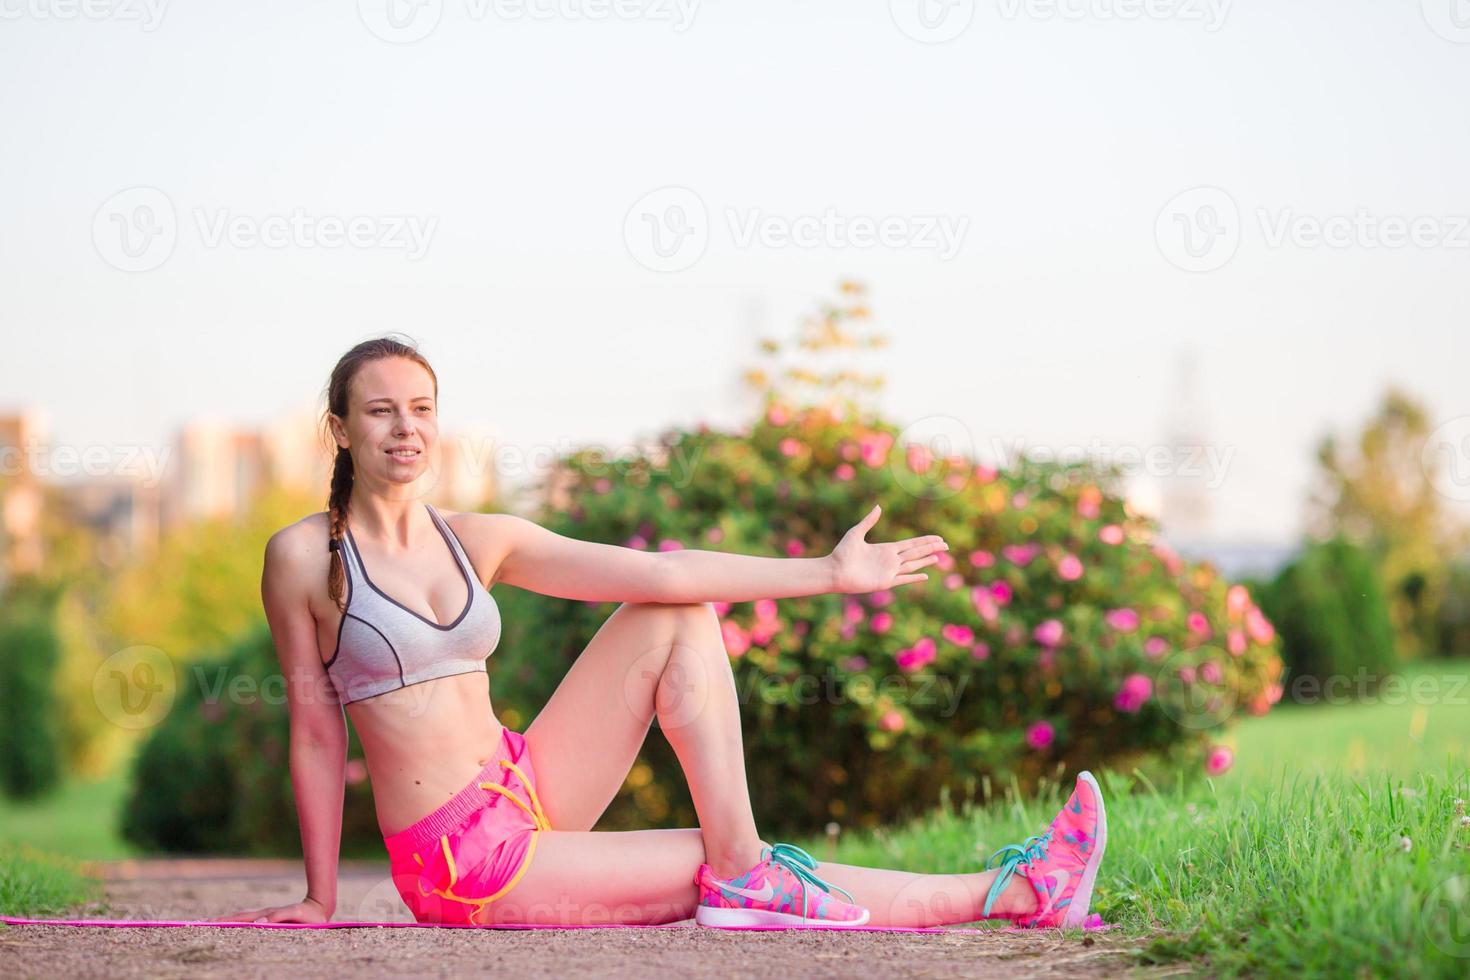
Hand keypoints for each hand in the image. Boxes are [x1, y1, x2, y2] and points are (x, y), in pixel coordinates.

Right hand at [212, 896, 330, 923]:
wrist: (319, 908)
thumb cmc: (308, 915)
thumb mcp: (295, 915)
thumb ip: (278, 917)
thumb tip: (259, 923)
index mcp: (265, 915)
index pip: (240, 919)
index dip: (223, 921)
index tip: (207, 922)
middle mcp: (262, 915)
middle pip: (236, 917)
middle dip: (218, 921)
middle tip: (200, 923)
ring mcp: (265, 917)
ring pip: (241, 919)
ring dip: (225, 921)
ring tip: (210, 924)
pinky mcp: (269, 920)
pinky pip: (249, 922)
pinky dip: (237, 923)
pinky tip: (232, 927)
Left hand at [828, 504, 947, 594]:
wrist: (834, 571)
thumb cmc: (842, 552)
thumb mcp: (856, 532)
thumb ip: (869, 521)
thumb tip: (878, 506)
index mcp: (886, 548)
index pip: (911, 544)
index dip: (925, 541)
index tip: (938, 538)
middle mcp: (890, 560)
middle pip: (916, 552)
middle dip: (931, 548)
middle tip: (946, 545)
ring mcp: (889, 571)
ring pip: (913, 565)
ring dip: (926, 561)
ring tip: (939, 557)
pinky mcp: (885, 582)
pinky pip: (903, 579)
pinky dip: (914, 577)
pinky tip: (925, 576)